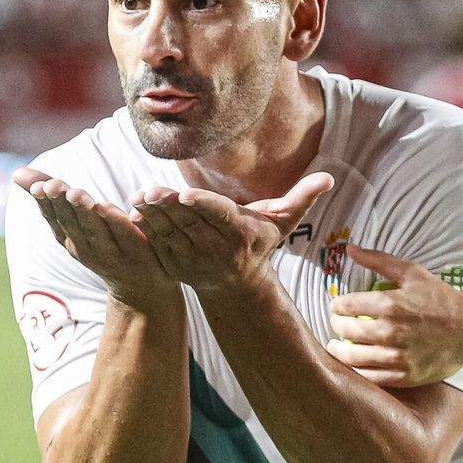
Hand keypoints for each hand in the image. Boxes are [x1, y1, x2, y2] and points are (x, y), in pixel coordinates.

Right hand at [13, 167, 177, 310]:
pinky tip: (108, 207)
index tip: (38, 186)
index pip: (53, 218)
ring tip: (76, 193)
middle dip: (61, 203)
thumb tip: (16, 172)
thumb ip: (54, 196)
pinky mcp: (135, 253)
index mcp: (69, 238)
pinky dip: (116, 222)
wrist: (141, 288)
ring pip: (94, 230)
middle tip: (52, 185)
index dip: (45, 203)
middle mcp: (85, 248)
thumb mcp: (75, 221)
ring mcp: (110, 254)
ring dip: (84, 212)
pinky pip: (125, 236)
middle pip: (71, 223)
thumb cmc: (103, 245)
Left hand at [129, 172, 333, 292]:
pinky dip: (145, 229)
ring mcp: (194, 259)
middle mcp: (216, 248)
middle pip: (190, 222)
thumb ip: (303, 197)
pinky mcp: (176, 265)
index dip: (202, 205)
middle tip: (150, 192)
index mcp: (239, 234)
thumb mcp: (283, 222)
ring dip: (152, 216)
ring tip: (139, 198)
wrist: (237, 285)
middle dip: (169, 207)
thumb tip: (329, 177)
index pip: (219, 216)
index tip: (186, 194)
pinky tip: (133, 213)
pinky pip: (158, 244)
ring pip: (171, 232)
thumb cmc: (260, 243)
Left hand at [325, 245, 462, 386]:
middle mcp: (391, 331)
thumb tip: (350, 248)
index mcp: (390, 304)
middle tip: (337, 324)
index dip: (337, 305)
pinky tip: (355, 362)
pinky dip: (357, 369)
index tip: (337, 306)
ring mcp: (397, 356)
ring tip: (337, 345)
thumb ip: (378, 260)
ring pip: (352, 357)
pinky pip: (370, 376)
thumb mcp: (412, 273)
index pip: (346, 305)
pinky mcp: (404, 375)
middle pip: (346, 330)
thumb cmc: (440, 299)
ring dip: (340, 350)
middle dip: (337, 325)